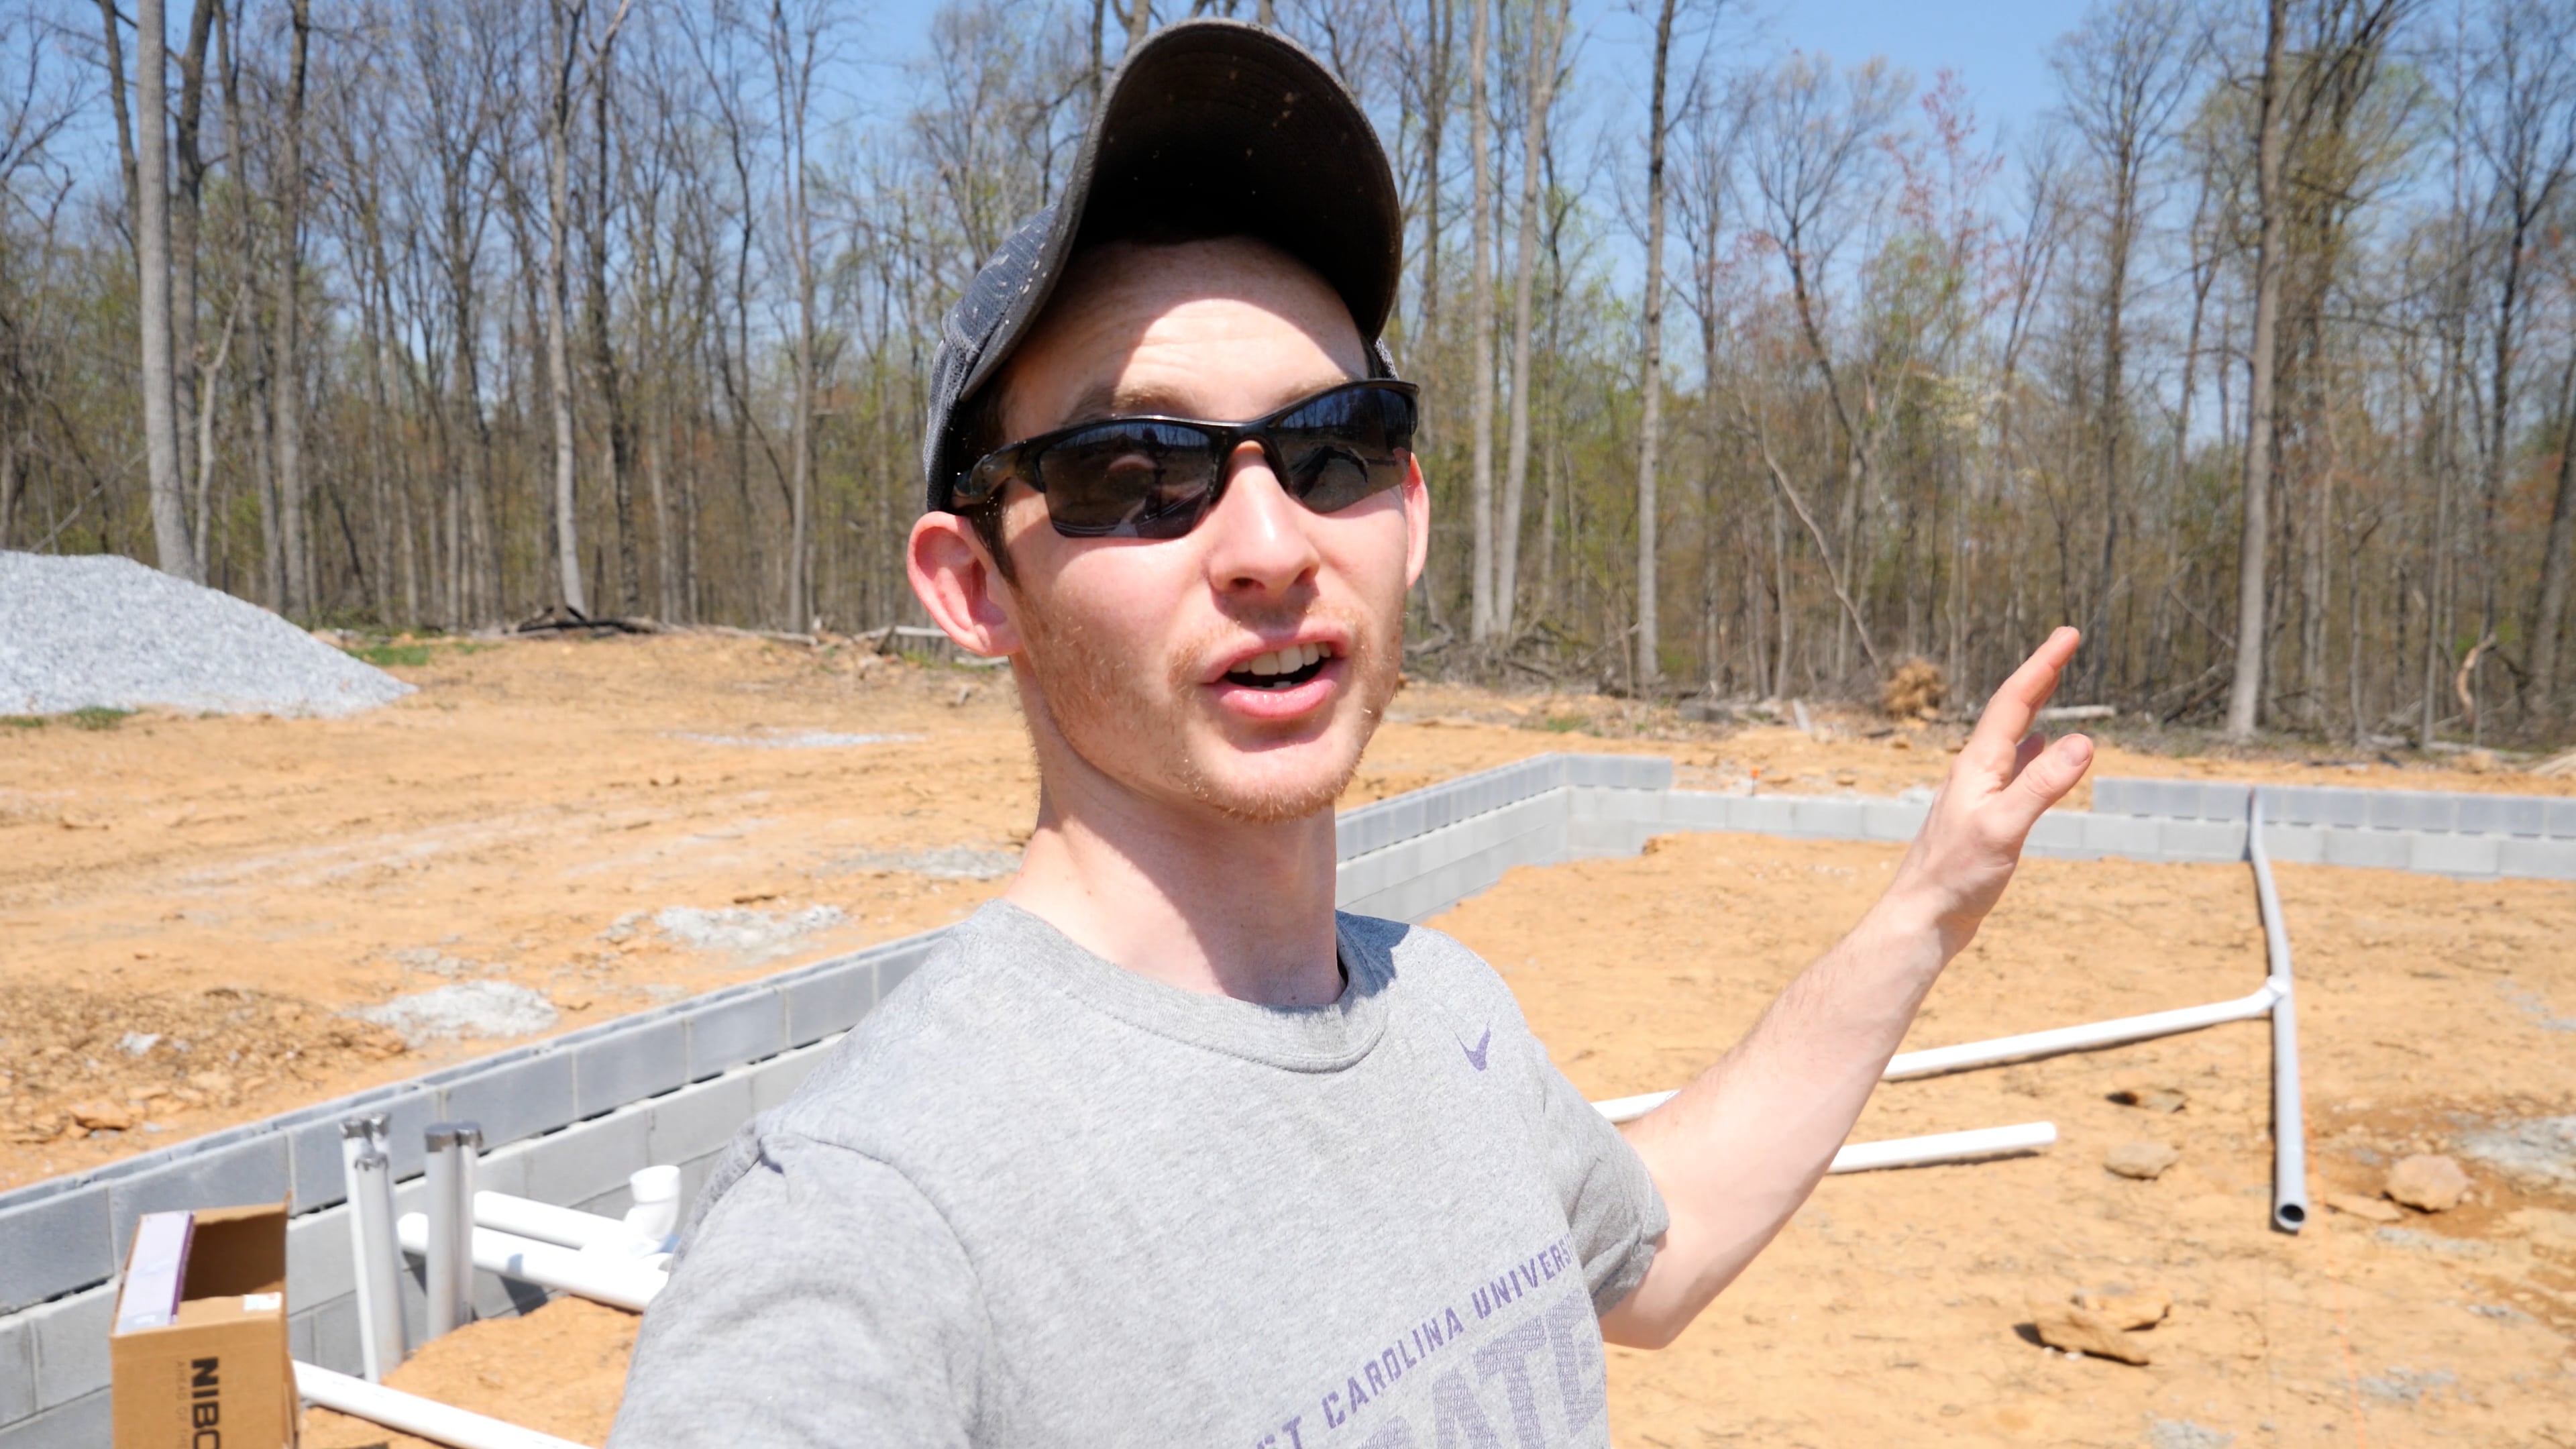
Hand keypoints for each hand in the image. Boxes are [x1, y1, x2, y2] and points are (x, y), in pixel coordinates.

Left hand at [1883, 627, 2094, 956]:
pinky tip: (2040, 751)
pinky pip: (2013, 769)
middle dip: (2040, 677)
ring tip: (2052, 684)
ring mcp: (1978, 793)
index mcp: (1977, 766)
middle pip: (2010, 712)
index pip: (2014, 703)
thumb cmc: (1955, 876)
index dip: (2042, 666)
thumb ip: (2040, 787)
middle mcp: (1974, 772)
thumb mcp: (2003, 829)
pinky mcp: (1983, 816)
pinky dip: (2033, 751)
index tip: (2068, 634)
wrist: (1923, 916)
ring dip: (2035, 708)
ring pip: (2012, 738)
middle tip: (2066, 645)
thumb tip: (2082, 742)